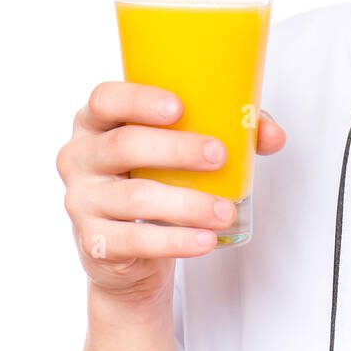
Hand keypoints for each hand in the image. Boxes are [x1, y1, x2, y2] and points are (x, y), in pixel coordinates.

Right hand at [55, 80, 285, 305]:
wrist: (129, 251)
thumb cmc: (156, 179)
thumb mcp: (181, 149)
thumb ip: (227, 131)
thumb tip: (271, 133)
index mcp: (96, 122)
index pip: (105, 99)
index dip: (138, 99)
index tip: (179, 107)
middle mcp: (79, 157)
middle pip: (123, 145)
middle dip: (176, 149)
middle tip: (218, 155)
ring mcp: (82, 201)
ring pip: (136, 198)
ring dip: (188, 203)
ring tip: (225, 211)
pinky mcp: (94, 242)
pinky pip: (136, 241)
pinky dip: (175, 241)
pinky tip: (205, 240)